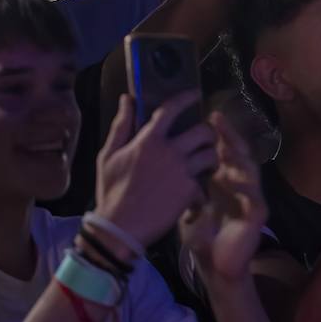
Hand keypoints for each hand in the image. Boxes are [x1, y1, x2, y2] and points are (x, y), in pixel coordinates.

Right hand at [94, 92, 219, 247]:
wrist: (121, 227)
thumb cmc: (111, 190)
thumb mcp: (109, 155)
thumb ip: (121, 125)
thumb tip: (127, 98)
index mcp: (148, 140)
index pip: (171, 110)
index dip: (186, 98)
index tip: (196, 94)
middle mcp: (169, 152)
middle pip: (203, 131)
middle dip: (207, 133)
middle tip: (202, 140)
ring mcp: (183, 172)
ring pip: (211, 154)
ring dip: (210, 157)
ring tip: (203, 163)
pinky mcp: (191, 191)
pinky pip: (205, 179)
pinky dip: (201, 182)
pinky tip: (193, 189)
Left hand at [179, 114, 267, 282]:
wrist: (216, 266)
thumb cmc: (203, 235)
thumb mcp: (188, 204)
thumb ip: (184, 182)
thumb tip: (170, 160)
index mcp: (224, 180)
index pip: (224, 150)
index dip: (218, 133)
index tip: (208, 115)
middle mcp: (240, 185)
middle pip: (238, 154)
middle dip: (230, 137)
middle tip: (219, 120)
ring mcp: (251, 199)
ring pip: (251, 172)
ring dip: (241, 157)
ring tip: (229, 144)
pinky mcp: (257, 217)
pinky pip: (256, 200)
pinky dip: (249, 190)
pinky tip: (238, 182)